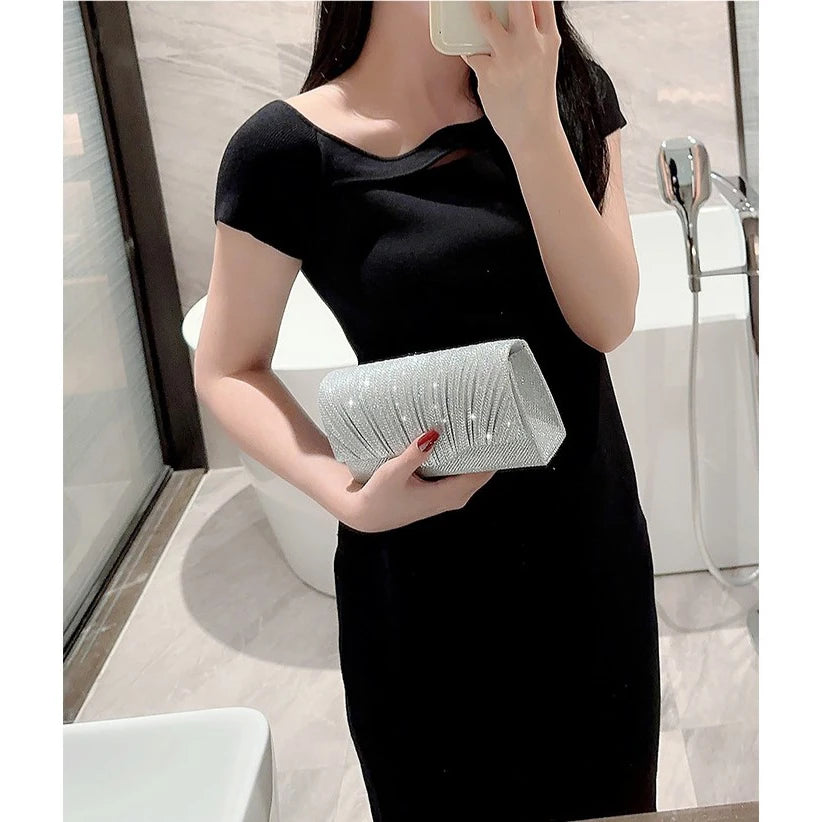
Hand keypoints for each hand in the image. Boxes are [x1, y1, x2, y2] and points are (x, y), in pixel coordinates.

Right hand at [339, 429, 496, 532]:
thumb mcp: (393, 472)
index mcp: (446, 496)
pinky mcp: (439, 494)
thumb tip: (433, 434)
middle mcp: (451, 498)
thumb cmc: (378, 497)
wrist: (365, 515)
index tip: (495, 431)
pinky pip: (461, 475)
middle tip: (488, 421)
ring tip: (477, 427)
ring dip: (475, 454)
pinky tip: (458, 441)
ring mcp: (447, 498)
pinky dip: (463, 460)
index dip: (491, 453)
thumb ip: (414, 454)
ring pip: (472, 474)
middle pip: (482, 473)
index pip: (481, 474)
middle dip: (486, 450)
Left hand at [460, 1, 561, 150]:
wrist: (533, 131)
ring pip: (486, 19)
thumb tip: (513, 15)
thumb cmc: (536, 96)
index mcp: (549, 39)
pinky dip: (468, 50)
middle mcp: (531, 44)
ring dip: (476, 7)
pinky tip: (470, 53)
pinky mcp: (489, 74)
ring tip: (470, 2)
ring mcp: (509, 58)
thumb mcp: (545, 60)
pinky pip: (471, 52)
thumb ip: (534, 35)